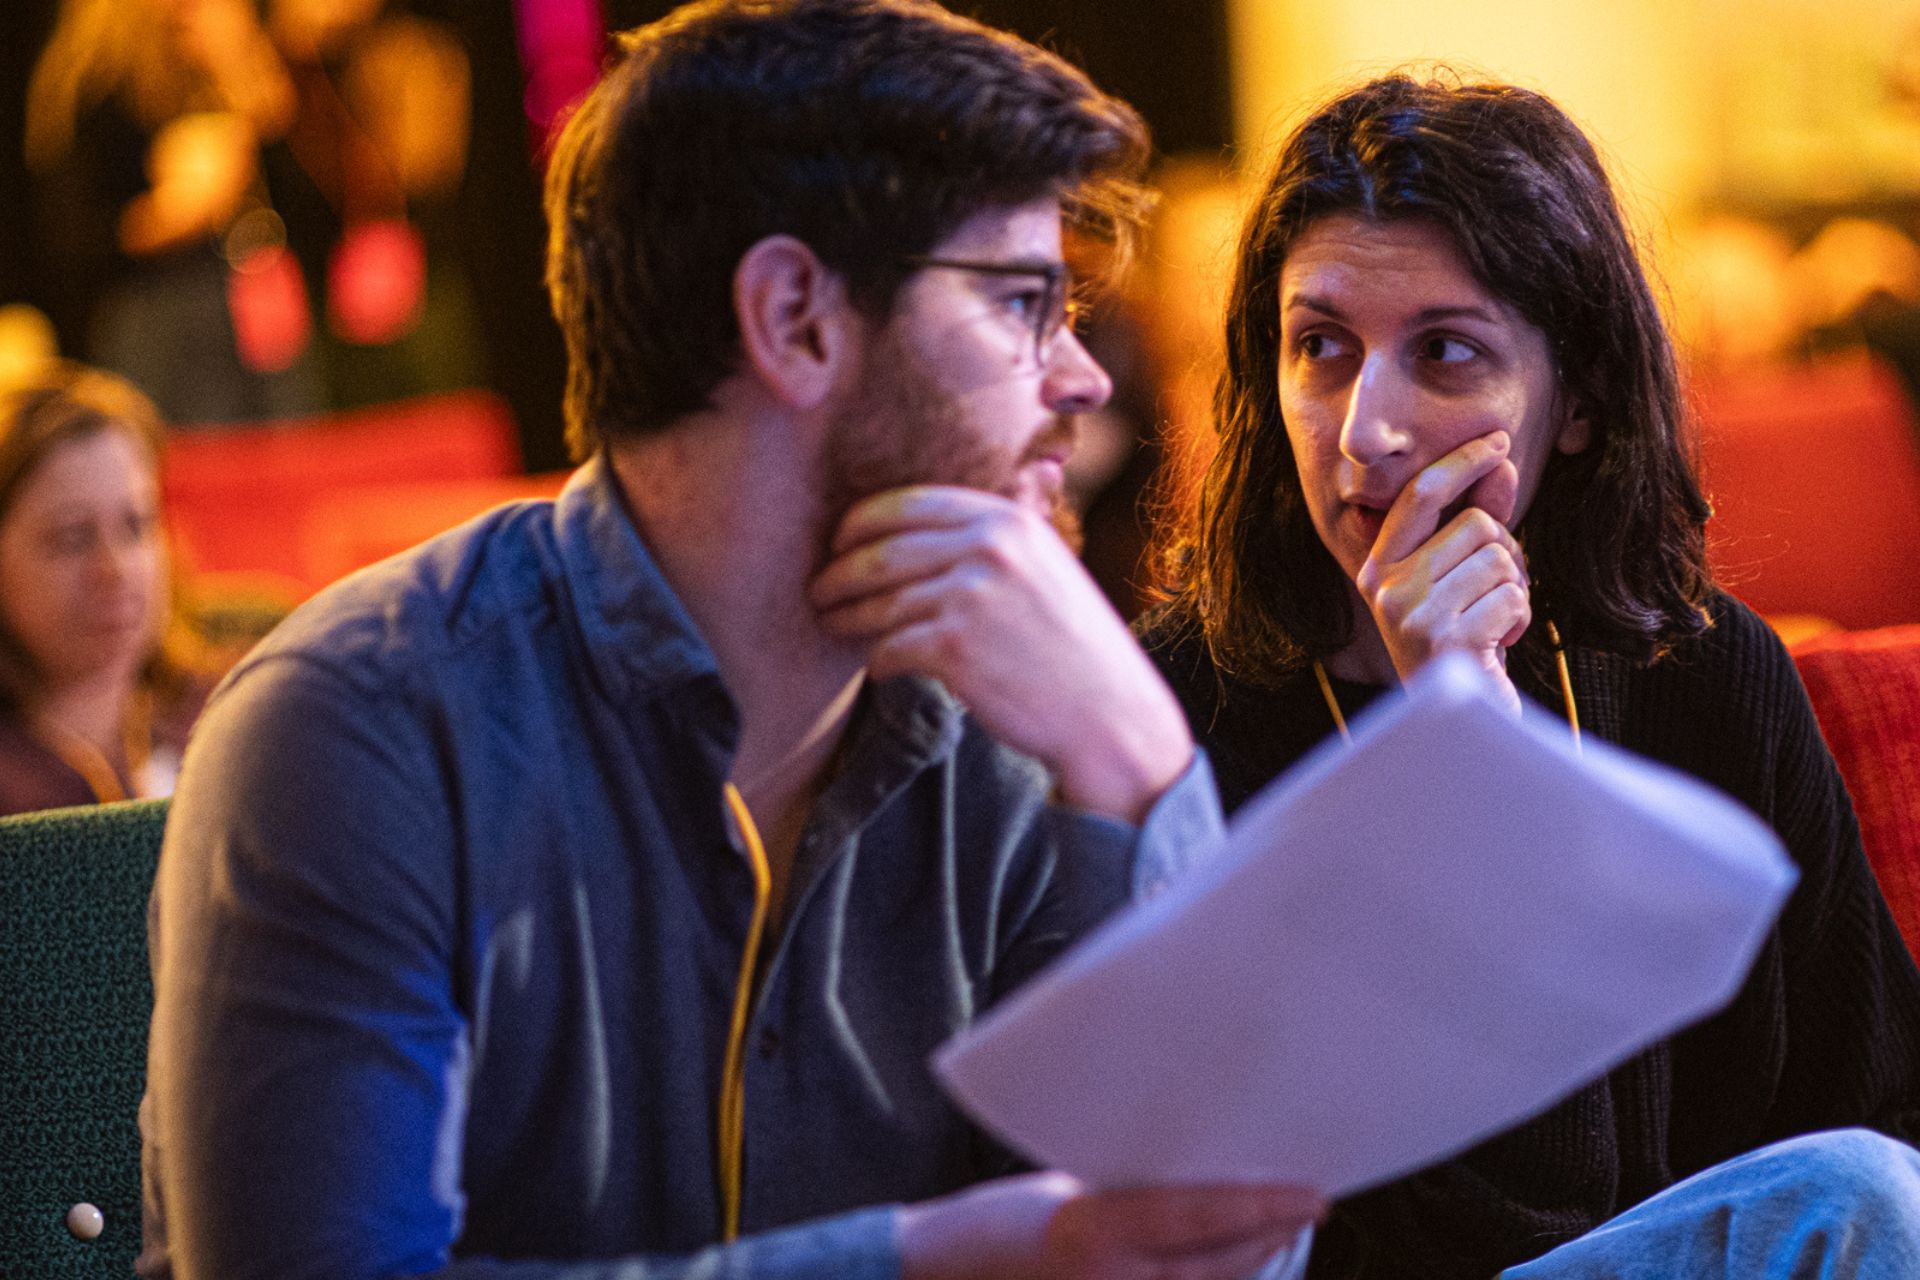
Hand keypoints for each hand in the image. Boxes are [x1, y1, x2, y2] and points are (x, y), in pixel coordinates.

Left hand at [811, 486, 1193, 823]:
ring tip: (831, 624)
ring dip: (845, 616)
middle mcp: (988, 548)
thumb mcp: (1042, 568)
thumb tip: (910, 533)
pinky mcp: (954, 649)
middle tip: (817, 589)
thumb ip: (988, 541)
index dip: (860, 522)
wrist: (1109, 713)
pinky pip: (889, 648)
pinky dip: (877, 661)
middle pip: (880, 551)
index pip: (907, 504)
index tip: (839, 542)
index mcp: (1006, 520)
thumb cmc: (1071, 647)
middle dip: (838, 572)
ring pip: (879, 602)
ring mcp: (970, 596)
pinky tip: (878, 667)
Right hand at [898, 1171, 1324, 1279]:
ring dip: (1249, 1261)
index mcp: (1093, 1230)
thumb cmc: (994, 1222)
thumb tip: (1201, 1185)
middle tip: (1307, 1203)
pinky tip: (1232, 1259)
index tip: (1311, 1193)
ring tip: (1278, 1227)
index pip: (1199, 1218)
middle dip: (1269, 1235)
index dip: (1262, 1206)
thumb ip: (1132, 1194)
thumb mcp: (1067, 1188)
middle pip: (1220, 1266)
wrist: (941, 1274)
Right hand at [1354, 431, 1527, 712]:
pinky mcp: (1444, 641)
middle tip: (1496, 593)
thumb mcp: (1462, 577)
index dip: (1462, 462)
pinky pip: (1511, 597)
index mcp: (1378, 567)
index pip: (1421, 495)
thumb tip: (1502, 465)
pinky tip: (1497, 643)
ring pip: (1499, 559)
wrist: (1457, 720)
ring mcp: (1410, 615)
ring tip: (1493, 621)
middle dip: (1505, 553)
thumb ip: (1477, 521)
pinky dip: (1518, 619)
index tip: (1499, 441)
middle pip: (1476, 525)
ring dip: (1514, 589)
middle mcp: (1385, 587)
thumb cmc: (1461, 640)